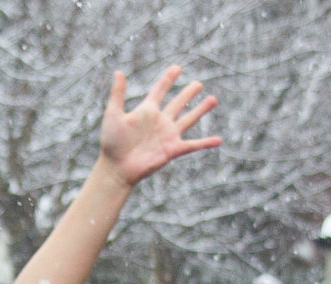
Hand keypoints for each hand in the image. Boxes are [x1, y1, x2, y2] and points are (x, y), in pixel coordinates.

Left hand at [98, 67, 220, 186]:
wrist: (117, 168)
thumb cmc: (112, 143)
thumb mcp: (113, 114)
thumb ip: (118, 94)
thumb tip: (118, 72)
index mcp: (147, 111)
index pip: (160, 90)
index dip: (168, 78)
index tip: (177, 68)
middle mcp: (160, 121)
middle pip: (178, 102)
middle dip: (188, 93)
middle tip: (198, 84)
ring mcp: (167, 135)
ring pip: (188, 119)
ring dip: (201, 110)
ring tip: (213, 99)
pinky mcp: (172, 149)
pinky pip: (193, 145)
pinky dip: (206, 143)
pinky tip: (219, 140)